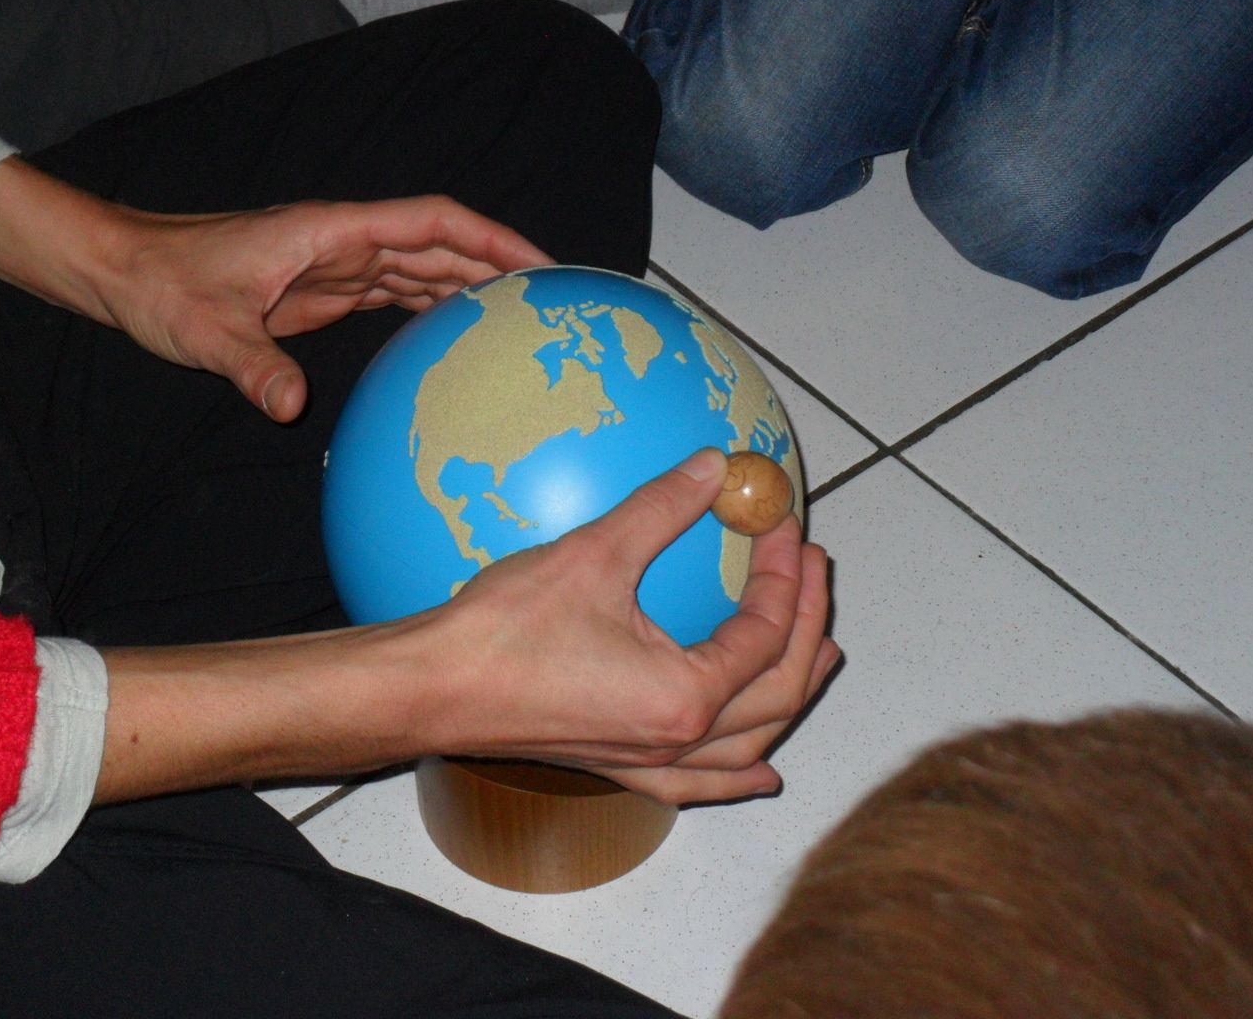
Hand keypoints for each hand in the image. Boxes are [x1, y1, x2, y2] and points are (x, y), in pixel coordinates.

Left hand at [0, 160, 549, 420]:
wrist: (123, 270)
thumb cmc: (161, 282)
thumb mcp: (204, 328)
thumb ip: (252, 364)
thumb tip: (293, 408)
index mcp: (332, 232)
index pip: (431, 222)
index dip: (491, 237)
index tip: (540, 262)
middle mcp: (345, 243)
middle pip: (442, 244)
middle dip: (501, 263)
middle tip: (558, 298)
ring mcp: (337, 268)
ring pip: (424, 270)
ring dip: (473, 289)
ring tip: (528, 323)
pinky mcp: (324, 294)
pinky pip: (396, 297)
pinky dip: (435, 311)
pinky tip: (463, 342)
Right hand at [414, 448, 840, 804]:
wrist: (432, 690)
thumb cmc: (505, 631)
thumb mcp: (594, 553)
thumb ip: (663, 508)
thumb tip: (712, 468)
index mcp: (686, 696)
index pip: (764, 631)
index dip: (784, 572)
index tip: (781, 523)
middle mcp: (677, 743)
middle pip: (777, 692)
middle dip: (806, 627)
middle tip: (812, 566)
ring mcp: (647, 765)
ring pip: (748, 743)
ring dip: (790, 697)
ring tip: (821, 656)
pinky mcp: (615, 767)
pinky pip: (699, 785)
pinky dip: (738, 778)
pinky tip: (759, 775)